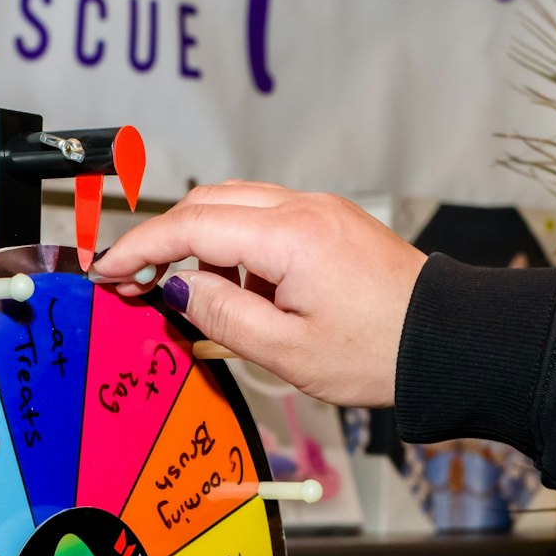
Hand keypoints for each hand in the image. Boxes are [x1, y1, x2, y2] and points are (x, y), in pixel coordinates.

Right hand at [92, 183, 426, 407]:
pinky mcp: (332, 222)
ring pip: (236, 205)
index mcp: (288, 236)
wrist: (448, 341)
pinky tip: (239, 289)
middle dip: (164, 239)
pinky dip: (237, 244)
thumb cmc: (380, 352)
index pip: (190, 226)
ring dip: (202, 241)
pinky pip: (267, 218)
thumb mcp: (288, 351)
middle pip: (208, 203)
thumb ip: (221, 315)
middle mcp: (303, 209)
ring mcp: (320, 210)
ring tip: (191, 296)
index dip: (139, 248)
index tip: (107, 271)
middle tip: (134, 281)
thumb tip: (175, 288)